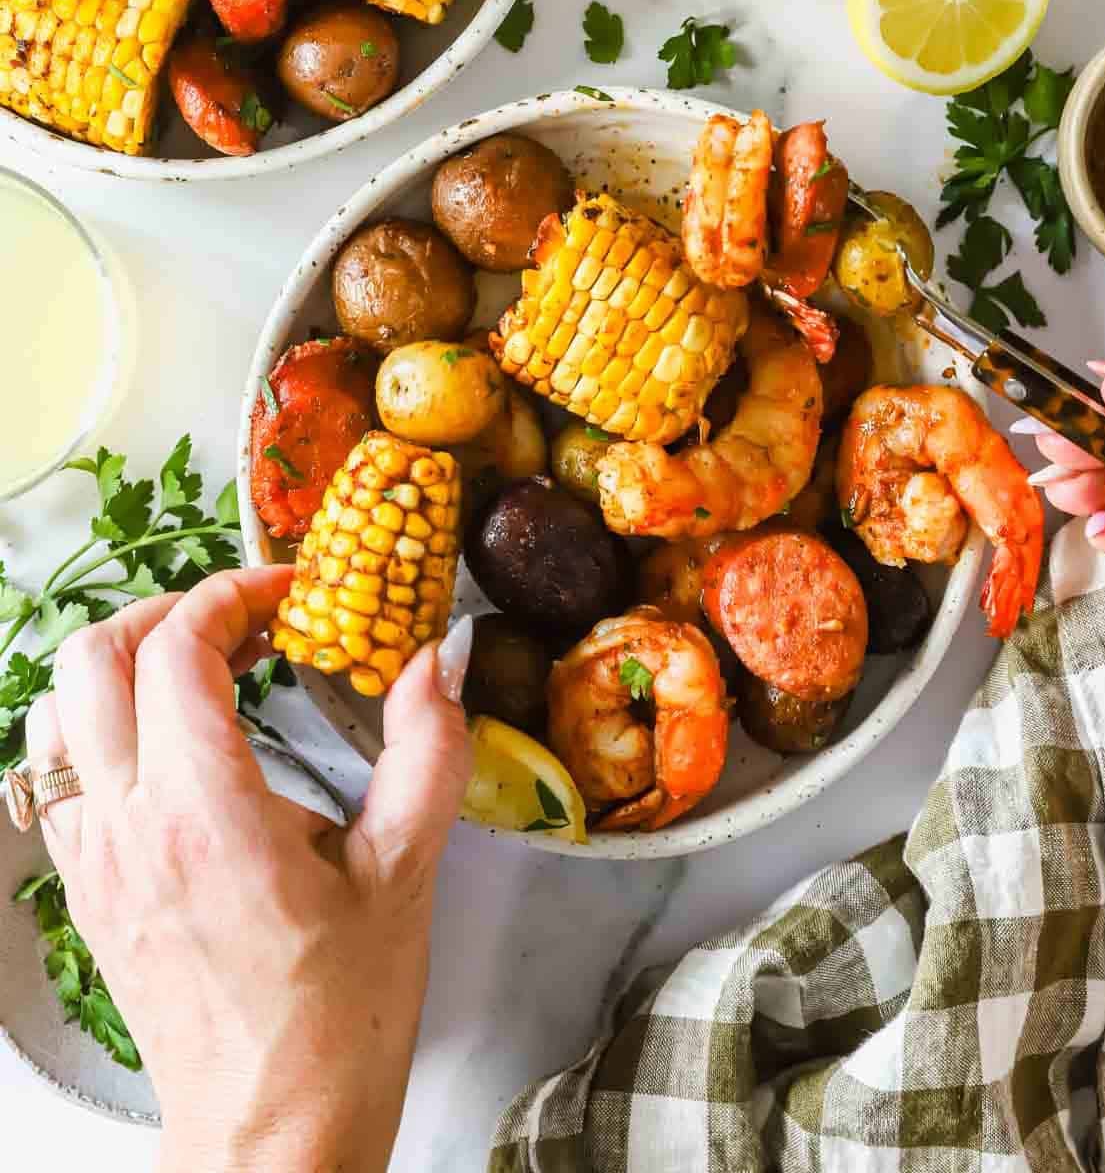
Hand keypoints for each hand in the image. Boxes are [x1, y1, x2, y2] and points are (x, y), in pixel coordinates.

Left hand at [24, 567, 472, 1172]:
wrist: (271, 1133)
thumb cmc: (340, 1015)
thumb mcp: (405, 870)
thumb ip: (427, 747)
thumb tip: (441, 655)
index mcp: (207, 811)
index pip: (179, 649)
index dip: (232, 595)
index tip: (285, 595)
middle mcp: (130, 825)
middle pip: (94, 659)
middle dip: (165, 612)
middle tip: (237, 621)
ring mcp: (95, 860)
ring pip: (57, 713)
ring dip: (119, 667)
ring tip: (196, 671)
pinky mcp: (85, 892)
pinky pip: (54, 777)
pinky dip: (94, 729)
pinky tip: (161, 746)